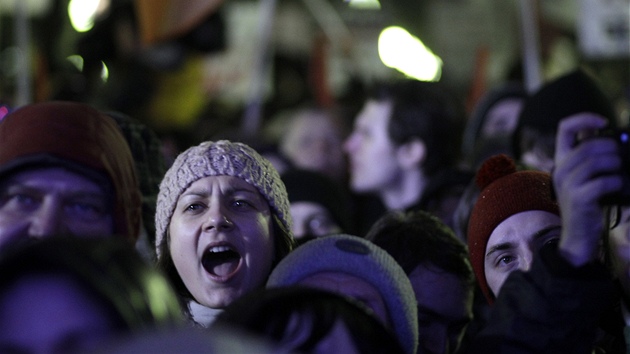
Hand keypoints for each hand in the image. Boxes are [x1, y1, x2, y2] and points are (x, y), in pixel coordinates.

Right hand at [553, 113, 622, 265]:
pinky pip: (604, 181)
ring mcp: (568, 184)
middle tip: (619, 160)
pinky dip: (617, 182)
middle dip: (611, 148)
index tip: (604, 122)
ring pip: (597, 161)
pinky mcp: (579, 198)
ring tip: (619, 173)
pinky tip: (619, 187)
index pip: (565, 128)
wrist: (577, 235)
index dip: (585, 119)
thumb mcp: (583, 178)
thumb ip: (592, 159)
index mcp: (561, 161)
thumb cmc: (587, 204)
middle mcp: (560, 170)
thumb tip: (616, 142)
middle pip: (588, 145)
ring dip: (616, 164)